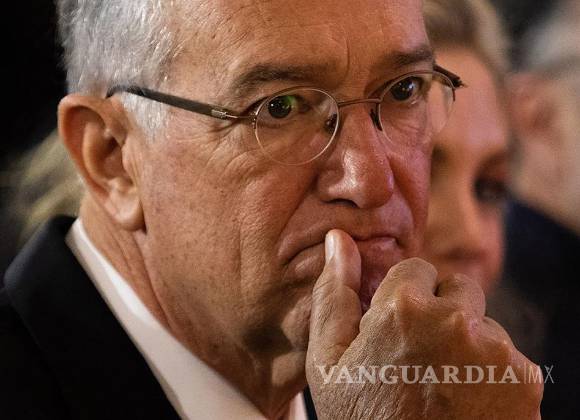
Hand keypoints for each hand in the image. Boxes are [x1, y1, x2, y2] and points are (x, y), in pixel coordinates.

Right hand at [306, 230, 542, 419]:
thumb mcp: (328, 363)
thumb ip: (333, 295)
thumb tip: (338, 241)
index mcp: (403, 309)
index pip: (417, 269)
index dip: (404, 299)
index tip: (398, 328)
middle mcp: (457, 320)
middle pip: (457, 289)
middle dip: (441, 311)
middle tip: (420, 355)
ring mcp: (496, 350)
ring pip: (483, 323)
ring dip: (467, 343)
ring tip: (442, 383)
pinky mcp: (524, 379)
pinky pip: (507, 356)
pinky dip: (490, 372)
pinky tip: (466, 400)